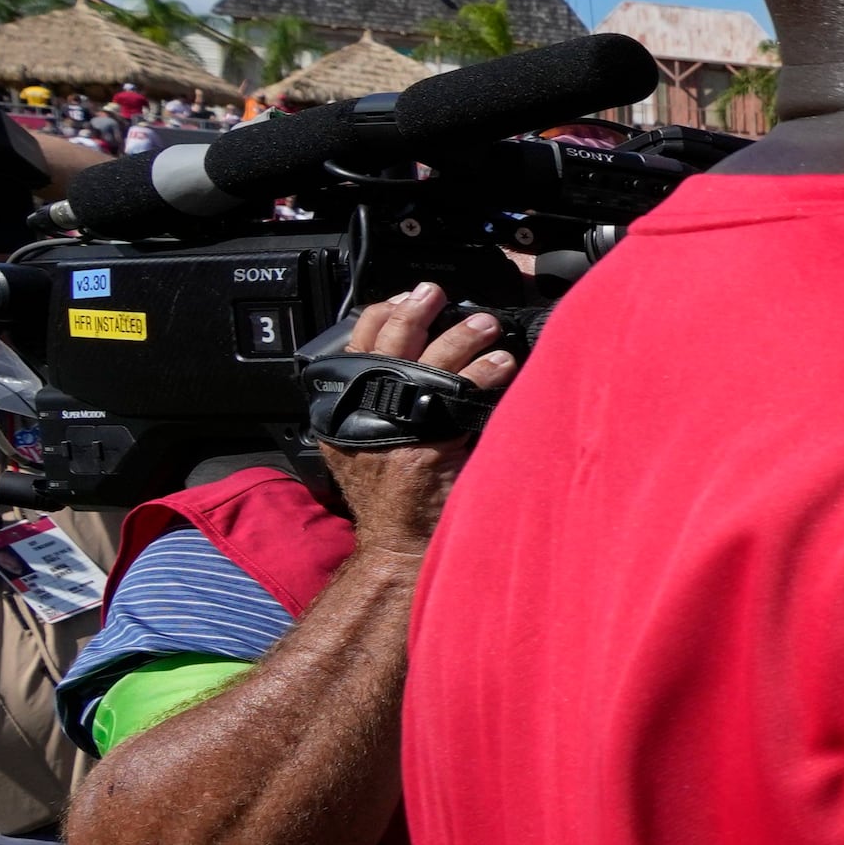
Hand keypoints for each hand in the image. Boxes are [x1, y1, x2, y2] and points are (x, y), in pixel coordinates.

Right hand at [315, 287, 512, 547]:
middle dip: (414, 311)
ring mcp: (393, 435)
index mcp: (341, 411)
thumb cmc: (394, 501)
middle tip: (439, 295)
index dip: (381, 314)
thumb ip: (379, 406)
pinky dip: (482, 377)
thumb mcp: (365, 447)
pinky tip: (502, 367)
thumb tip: (414, 359)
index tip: (406, 295)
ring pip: (425, 366)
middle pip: (385, 346)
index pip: (353, 346)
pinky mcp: (425, 452)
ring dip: (460, 337)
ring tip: (487, 326)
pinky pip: (457, 400)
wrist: (398, 549)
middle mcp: (360, 418)